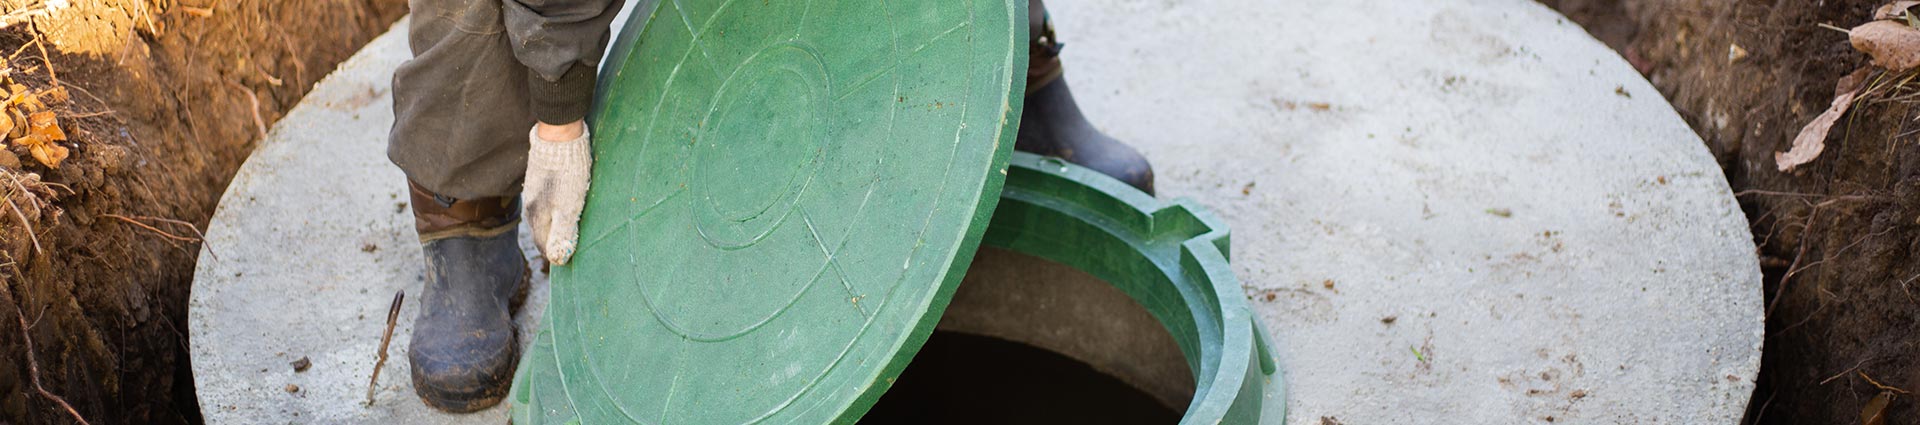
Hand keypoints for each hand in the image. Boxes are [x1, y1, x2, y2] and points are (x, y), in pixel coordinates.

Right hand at [523, 120, 591, 264]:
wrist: (560, 138)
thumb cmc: (567, 174)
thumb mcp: (569, 208)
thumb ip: (563, 233)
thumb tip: (559, 259)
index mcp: (537, 216)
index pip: (543, 245)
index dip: (557, 254)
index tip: (571, 258)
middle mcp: (531, 206)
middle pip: (542, 232)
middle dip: (555, 241)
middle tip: (572, 246)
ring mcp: (533, 192)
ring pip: (544, 217)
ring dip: (555, 226)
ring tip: (570, 230)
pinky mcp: (539, 179)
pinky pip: (546, 203)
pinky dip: (555, 210)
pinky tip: (565, 206)